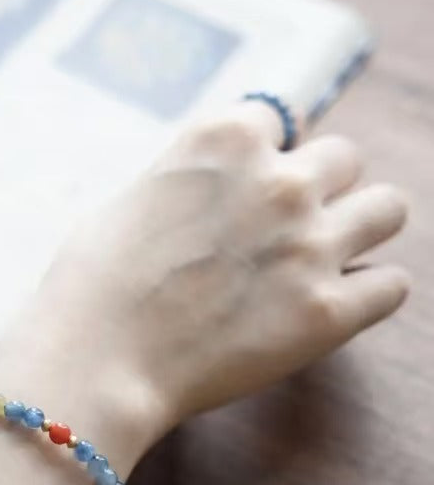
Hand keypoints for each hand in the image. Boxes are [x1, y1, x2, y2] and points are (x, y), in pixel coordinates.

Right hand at [0, 101, 408, 484]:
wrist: (94, 363)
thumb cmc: (92, 288)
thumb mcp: (130, 202)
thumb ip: (189, 183)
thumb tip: (213, 194)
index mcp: (225, 140)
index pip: (278, 121)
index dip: (261, 160)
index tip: (244, 194)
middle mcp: (280, 180)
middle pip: (343, 158)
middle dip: (317, 190)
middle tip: (283, 233)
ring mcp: (310, 246)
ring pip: (388, 209)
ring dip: (358, 229)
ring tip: (323, 261)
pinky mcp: (328, 313)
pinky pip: (392, 286)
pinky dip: (367, 295)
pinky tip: (331, 308)